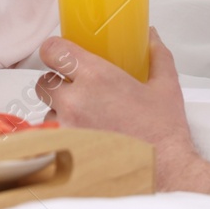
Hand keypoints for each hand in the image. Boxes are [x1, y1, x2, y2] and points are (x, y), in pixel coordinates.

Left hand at [35, 29, 201, 185]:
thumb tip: (151, 36)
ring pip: (46, 110)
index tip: (61, 55)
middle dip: (57, 84)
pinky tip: (83, 138)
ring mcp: (66, 127)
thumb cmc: (162, 133)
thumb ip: (156, 55)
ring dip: (59, 111)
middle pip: (43, 81)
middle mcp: (76, 100)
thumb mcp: (165, 86)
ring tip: (85, 119)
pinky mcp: (64, 151)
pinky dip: (61, 135)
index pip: (52, 50)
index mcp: (97, 77)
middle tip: (77, 90)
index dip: (55, 51)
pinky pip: (51, 137)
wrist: (163, 172)